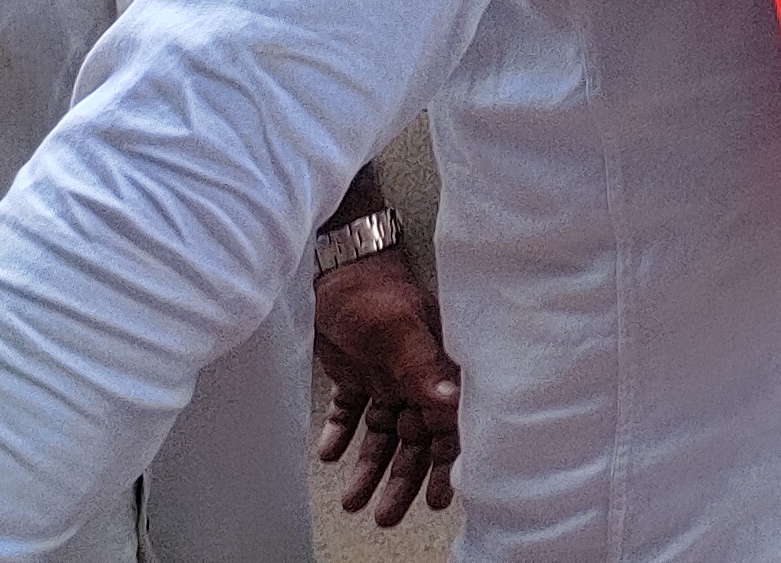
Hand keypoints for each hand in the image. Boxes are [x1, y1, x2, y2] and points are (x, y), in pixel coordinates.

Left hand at [314, 250, 459, 525]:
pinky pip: (353, 415)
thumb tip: (451, 403)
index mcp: (439, 365)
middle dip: (404, 478)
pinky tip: (329, 454)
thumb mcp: (397, 330)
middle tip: (389, 515)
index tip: (440, 496)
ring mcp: (388, 376)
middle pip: (417, 438)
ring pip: (385, 435)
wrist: (333, 265)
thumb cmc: (372, 292)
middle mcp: (419, 376)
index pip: (450, 422)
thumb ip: (422, 367)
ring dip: (370, 468)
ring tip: (352, 501)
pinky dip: (341, 435)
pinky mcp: (357, 375)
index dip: (447, 461)